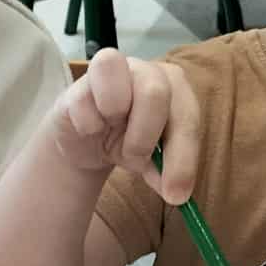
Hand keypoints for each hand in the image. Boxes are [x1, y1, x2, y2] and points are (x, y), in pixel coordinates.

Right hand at [50, 47, 198, 204]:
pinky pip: (84, 105)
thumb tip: (176, 192)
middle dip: (144, 138)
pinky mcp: (78, 85)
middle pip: (155, 93)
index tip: (176, 195)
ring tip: (111, 131)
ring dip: (114, 118)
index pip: (187, 118)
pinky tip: (90, 129)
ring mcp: (111, 72)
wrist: (87, 137)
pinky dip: (88, 126)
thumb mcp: (153, 160)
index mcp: (175, 86)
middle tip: (135, 161)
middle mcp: (146, 70)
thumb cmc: (127, 140)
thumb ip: (166, 171)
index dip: (182, 158)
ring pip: (117, 85)